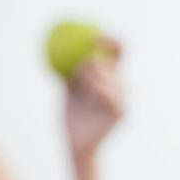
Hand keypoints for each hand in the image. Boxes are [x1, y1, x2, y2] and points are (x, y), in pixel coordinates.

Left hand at [65, 38, 124, 162]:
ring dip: (90, 81)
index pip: (117, 55)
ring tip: (82, 92)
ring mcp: (124, 98)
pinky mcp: (122, 111)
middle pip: (111, 64)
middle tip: (79, 71)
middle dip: (92, 66)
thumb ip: (69, 73)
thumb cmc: (72, 118)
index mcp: (110, 80)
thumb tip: (55, 51)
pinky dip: (96, 92)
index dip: (111, 41)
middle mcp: (121, 87)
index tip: (95, 36)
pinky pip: (108, 93)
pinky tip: (90, 97)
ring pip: (108, 76)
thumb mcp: (68, 92)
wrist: (75, 143)